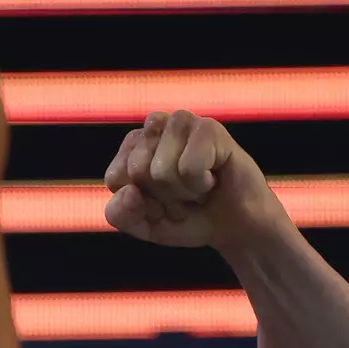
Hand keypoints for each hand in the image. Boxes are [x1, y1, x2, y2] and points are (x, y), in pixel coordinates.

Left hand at [104, 111, 281, 248]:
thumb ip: (120, 215)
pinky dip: (200, 184)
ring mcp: (181, 122)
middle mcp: (155, 127)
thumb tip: (129, 191)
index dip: (138, 202)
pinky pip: (189, 167)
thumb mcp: (144, 225)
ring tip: (197, 186)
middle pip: (137, 171)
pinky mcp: (208, 127)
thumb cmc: (187, 218)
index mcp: (133, 146)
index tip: (158, 203)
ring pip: (161, 170)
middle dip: (161, 197)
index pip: (115, 177)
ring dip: (182, 191)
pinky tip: (213, 177)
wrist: (232, 225)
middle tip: (182, 196)